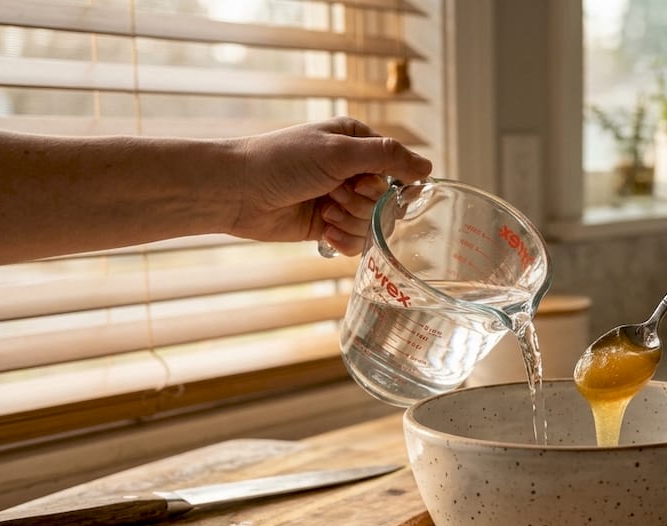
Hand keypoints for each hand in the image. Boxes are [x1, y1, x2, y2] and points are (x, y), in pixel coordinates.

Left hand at [230, 117, 432, 254]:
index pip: (396, 166)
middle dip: (362, 202)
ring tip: (324, 212)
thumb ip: (388, 158)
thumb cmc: (283, 161)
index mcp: (356, 142)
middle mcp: (350, 170)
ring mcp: (339, 199)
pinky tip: (325, 234)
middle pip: (386, 199)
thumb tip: (428, 168)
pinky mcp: (327, 226)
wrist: (238, 191)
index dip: (388, 181)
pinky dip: (344, 241)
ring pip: (372, 223)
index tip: (366, 182)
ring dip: (351, 221)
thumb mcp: (339, 152)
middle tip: (333, 194)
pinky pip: (356, 242)